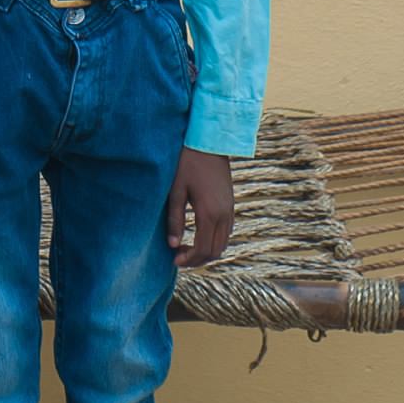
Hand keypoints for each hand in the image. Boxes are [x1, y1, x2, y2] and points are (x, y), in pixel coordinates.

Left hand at [166, 147, 233, 266]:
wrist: (209, 142)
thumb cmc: (187, 163)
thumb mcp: (176, 191)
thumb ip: (175, 219)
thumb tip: (172, 244)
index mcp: (210, 213)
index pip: (203, 249)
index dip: (189, 259)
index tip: (174, 260)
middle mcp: (224, 215)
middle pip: (215, 251)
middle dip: (197, 259)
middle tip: (178, 257)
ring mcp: (230, 210)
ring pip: (223, 243)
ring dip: (206, 251)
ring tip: (186, 249)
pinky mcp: (230, 204)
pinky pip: (226, 232)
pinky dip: (213, 241)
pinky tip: (197, 236)